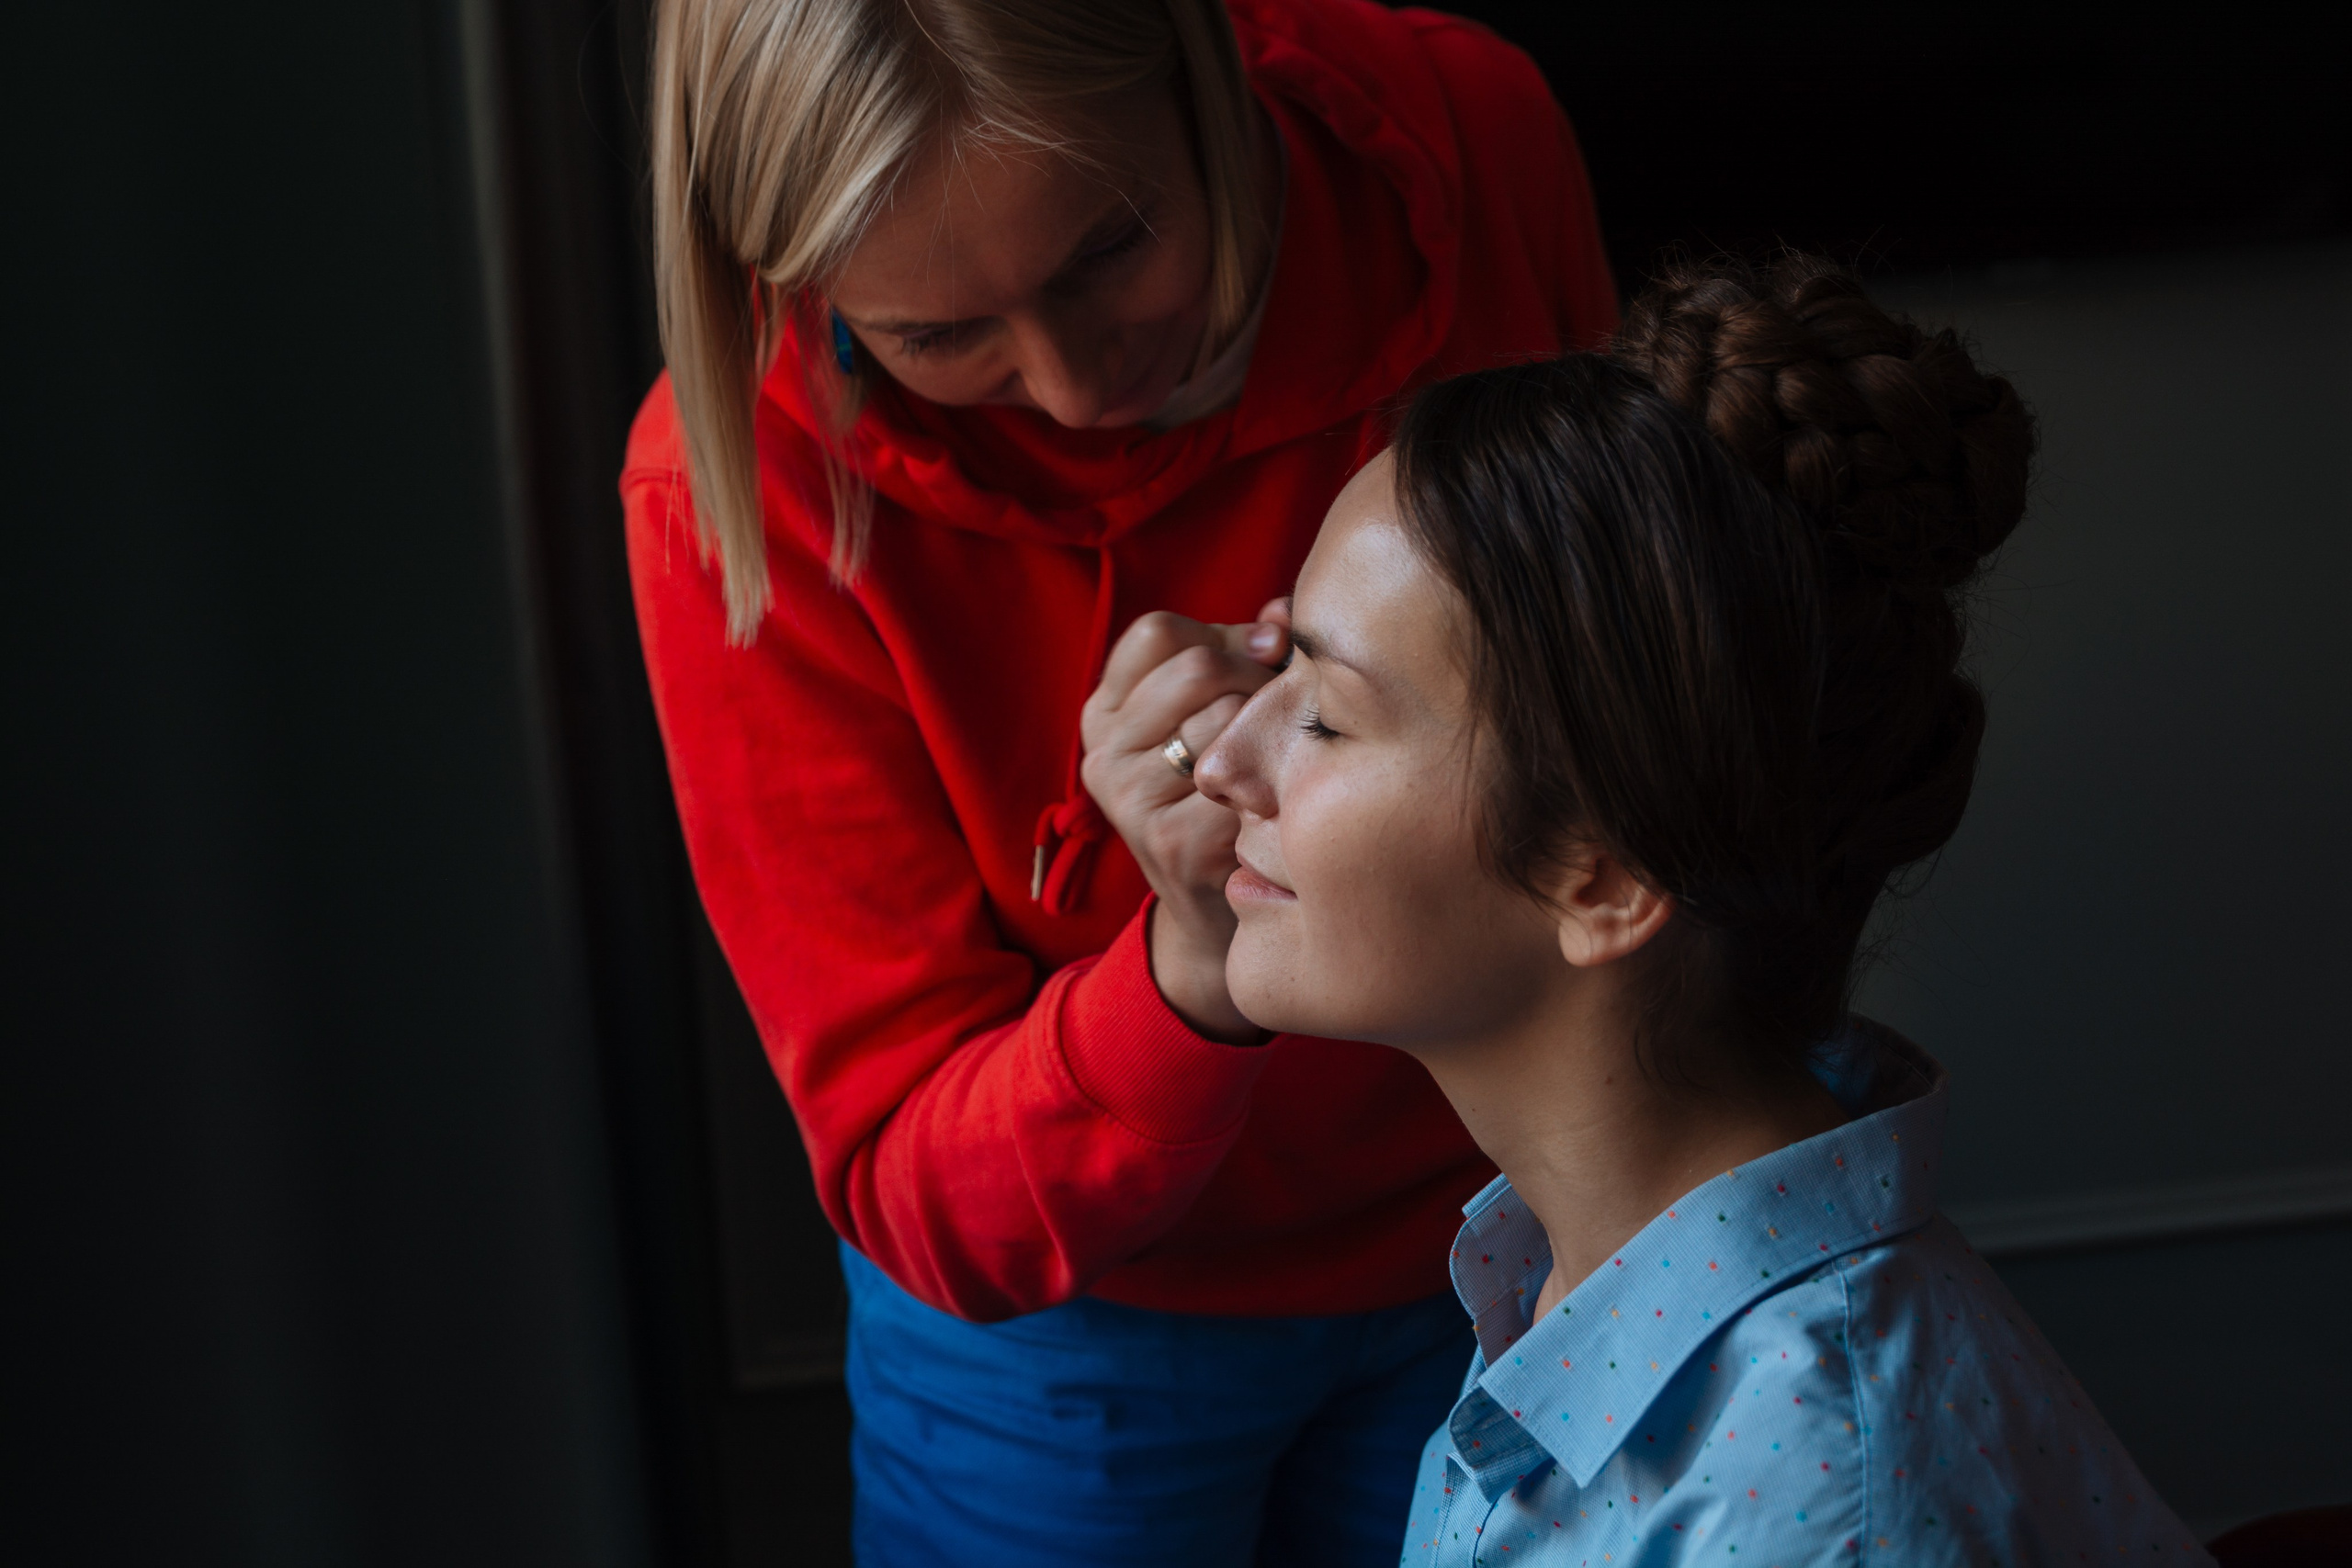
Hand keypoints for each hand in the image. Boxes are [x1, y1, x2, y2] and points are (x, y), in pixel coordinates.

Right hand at [1080, 599, 1290, 1041]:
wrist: (1213, 908)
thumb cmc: (1223, 794)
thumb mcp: (1213, 717)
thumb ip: (1244, 655)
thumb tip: (1284, 611)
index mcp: (1104, 712)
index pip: (1159, 633)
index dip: (1226, 636)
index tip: (1265, 658)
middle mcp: (1102, 752)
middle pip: (1198, 668)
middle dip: (1256, 682)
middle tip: (1280, 716)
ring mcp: (1128, 798)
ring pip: (1224, 719)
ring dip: (1268, 733)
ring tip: (1278, 760)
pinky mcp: (1167, 841)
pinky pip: (1241, 779)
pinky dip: (1271, 785)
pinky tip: (1273, 805)